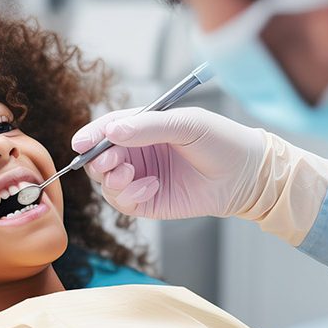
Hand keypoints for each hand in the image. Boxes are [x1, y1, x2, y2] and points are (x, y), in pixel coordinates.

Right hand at [71, 106, 266, 218]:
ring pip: (106, 182)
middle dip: (99, 160)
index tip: (80, 143)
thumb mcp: (186, 124)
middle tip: (113, 161)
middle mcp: (138, 151)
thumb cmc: (221, 141)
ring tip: (133, 173)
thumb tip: (112, 132)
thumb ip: (148, 126)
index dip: (91, 135)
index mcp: (143, 127)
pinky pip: (123, 202)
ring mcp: (141, 177)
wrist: (246, 175)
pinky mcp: (148, 201)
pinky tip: (150, 187)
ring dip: (112, 179)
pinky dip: (129, 195)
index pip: (107, 129)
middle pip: (99, 157)